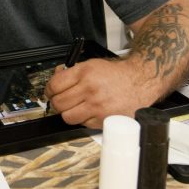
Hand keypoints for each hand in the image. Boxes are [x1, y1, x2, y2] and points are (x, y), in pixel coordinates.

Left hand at [43, 57, 160, 128]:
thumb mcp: (92, 64)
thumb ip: (72, 72)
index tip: (51, 92)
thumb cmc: (116, 75)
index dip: (49, 90)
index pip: (54, 85)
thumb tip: (55, 78)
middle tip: (62, 100)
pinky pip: (82, 124)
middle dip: (57, 102)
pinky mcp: (103, 120)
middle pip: (58, 103)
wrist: (140, 82)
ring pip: (67, 117)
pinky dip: (82, 119)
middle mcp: (90, 89)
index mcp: (85, 73)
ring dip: (68, 113)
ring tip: (74, 107)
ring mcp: (96, 106)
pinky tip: (89, 111)